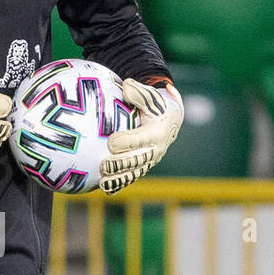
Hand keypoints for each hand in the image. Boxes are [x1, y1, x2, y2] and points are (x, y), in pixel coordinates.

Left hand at [99, 78, 183, 194]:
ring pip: (134, 173)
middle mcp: (156, 150)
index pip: (141, 139)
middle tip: (104, 164)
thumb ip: (138, 93)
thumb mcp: (151, 97)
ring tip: (103, 182)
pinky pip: (131, 177)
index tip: (111, 141)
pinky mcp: (143, 167)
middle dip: (120, 164)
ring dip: (118, 179)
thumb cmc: (156, 105)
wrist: (170, 119)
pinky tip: (104, 188)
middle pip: (137, 160)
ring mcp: (150, 161)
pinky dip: (119, 184)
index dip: (127, 141)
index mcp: (157, 132)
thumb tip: (126, 86)